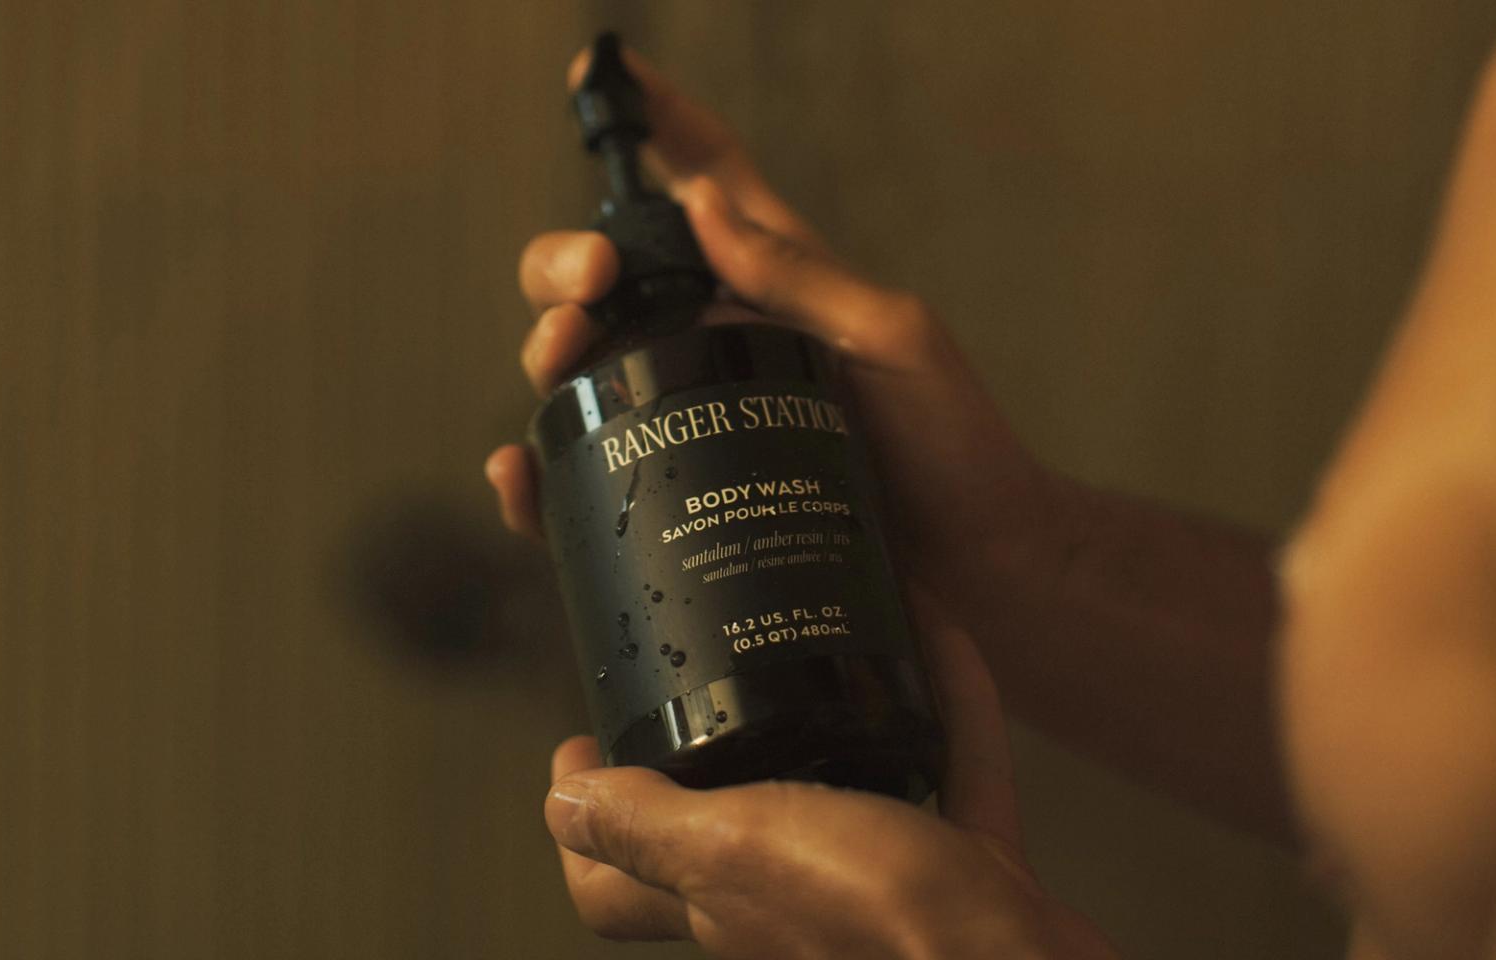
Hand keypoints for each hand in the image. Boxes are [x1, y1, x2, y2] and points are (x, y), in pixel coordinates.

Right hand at [484, 45, 1066, 606]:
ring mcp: (693, 426)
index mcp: (775, 287)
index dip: (657, 123)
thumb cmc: (953, 448)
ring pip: (582, 374)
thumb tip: (704, 206)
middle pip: (608, 281)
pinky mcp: (681, 503)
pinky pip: (588, 486)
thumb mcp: (895, 340)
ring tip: (558, 359)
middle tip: (589, 284)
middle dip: (565, 262)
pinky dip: (536, 481)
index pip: (704, 184)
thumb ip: (802, 274)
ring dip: (546, 353)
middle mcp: (719, 348)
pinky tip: (518, 472)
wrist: (977, 572)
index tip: (603, 71)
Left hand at [543, 592, 1114, 957]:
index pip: (614, 885)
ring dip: (846, 708)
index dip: (583, 820)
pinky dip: (948, 702)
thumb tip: (560, 803)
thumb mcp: (734, 850)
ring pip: (853, 786)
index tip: (580, 739)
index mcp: (721, 902)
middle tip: (712, 657)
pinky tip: (940, 633)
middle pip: (732, 822)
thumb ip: (648, 826)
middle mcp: (794, 900)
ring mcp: (886, 886)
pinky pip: (954, 769)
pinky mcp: (971, 870)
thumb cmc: (880, 918)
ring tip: (834, 628)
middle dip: (721, 742)